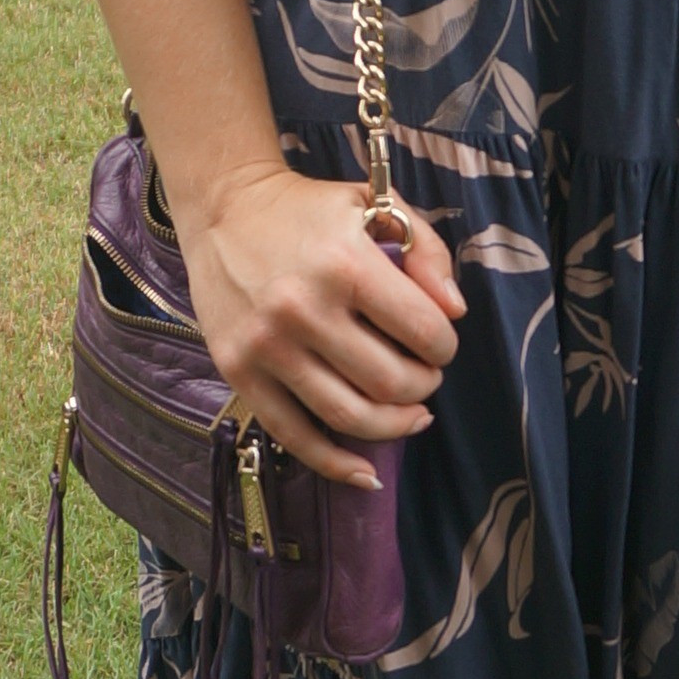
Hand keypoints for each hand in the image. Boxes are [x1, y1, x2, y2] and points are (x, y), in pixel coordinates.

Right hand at [173, 161, 467, 488]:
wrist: (223, 208)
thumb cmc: (310, 210)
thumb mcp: (376, 205)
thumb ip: (426, 250)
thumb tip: (455, 313)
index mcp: (345, 264)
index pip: (423, 331)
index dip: (444, 346)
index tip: (439, 343)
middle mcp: (303, 309)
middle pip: (390, 381)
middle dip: (423, 387)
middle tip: (424, 376)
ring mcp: (267, 346)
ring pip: (349, 416)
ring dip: (393, 425)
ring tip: (410, 415)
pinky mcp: (238, 372)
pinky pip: (293, 436)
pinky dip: (335, 464)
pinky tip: (365, 472)